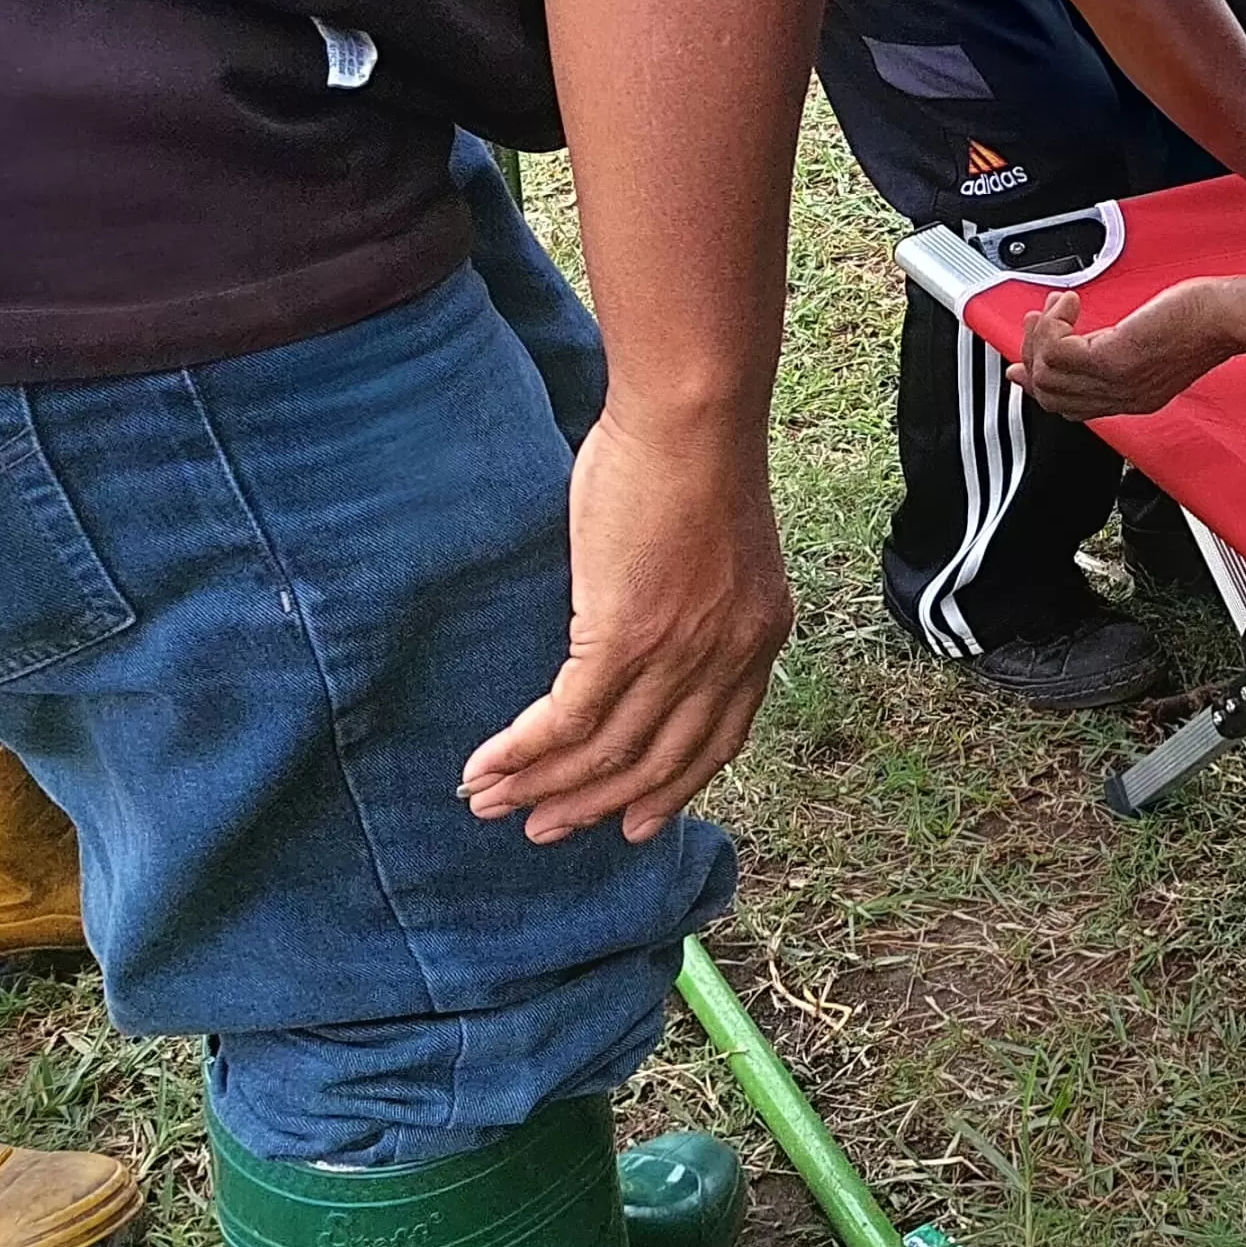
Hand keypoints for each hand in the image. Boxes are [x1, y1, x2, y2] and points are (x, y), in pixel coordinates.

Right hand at [461, 405, 792, 847]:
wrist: (694, 415)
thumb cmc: (694, 455)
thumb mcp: (718, 546)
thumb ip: (698, 599)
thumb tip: (651, 618)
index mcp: (758, 639)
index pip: (716, 741)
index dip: (671, 788)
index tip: (635, 823)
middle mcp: (726, 659)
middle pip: (657, 762)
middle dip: (593, 805)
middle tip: (542, 831)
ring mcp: (680, 654)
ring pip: (606, 751)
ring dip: (543, 786)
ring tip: (492, 806)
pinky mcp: (625, 637)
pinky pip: (568, 719)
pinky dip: (523, 751)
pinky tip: (487, 767)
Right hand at [1015, 281, 1245, 422]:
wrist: (1230, 317)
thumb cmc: (1203, 319)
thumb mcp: (1151, 342)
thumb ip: (1115, 352)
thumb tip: (1079, 343)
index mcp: (1131, 397)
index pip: (1067, 406)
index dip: (1037, 385)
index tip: (1020, 363)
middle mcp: (1122, 396)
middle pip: (1050, 393)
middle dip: (1033, 353)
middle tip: (1038, 321)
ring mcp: (1117, 381)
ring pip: (1046, 373)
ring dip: (1041, 333)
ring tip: (1056, 307)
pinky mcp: (1115, 359)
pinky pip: (1057, 351)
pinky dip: (1053, 323)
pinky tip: (1068, 304)